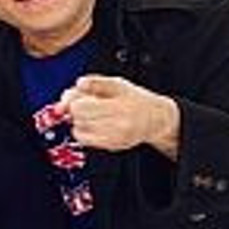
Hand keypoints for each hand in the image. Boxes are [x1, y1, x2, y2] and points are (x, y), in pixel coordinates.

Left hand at [57, 75, 178, 157]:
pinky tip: (91, 125)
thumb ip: (95, 82)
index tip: (79, 97)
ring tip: (90, 114)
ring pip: (79, 130)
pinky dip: (82, 132)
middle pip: (78, 118)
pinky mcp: (111, 146)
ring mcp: (114, 138)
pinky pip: (85, 141)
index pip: (80, 107)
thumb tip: (78, 84)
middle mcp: (117, 125)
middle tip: (84, 105)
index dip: (74, 101)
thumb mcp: (116, 83)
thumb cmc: (133, 99)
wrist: (155, 119)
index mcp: (118, 106)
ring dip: (78, 121)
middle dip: (75, 110)